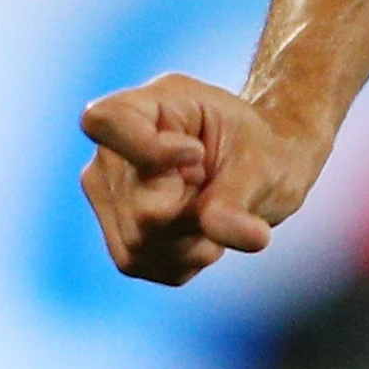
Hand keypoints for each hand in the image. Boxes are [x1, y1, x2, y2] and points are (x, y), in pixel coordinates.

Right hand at [78, 72, 328, 284]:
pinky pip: (145, 262)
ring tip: (213, 211)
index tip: (196, 155)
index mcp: (146, 106)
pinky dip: (186, 258)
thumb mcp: (264, 162)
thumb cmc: (261, 151)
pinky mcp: (118, 236)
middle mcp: (112, 152)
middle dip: (194, 214)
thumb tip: (247, 239)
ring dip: (194, 241)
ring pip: (141, 243)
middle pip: (139, 208)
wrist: (258, 174)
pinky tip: (201, 232)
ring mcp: (107, 195)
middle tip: (222, 193)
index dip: (144, 148)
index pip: (103, 121)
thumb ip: (241, 198)